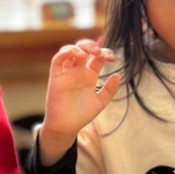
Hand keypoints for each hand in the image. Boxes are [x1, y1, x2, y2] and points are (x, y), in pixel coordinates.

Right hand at [38, 39, 121, 165]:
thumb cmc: (82, 115)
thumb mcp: (100, 102)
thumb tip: (118, 75)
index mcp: (89, 75)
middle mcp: (78, 71)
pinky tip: (73, 53)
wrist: (67, 127)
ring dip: (79, 47)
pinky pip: (57, 61)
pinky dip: (63, 53)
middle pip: (84, 49)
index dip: (106, 53)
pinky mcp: (56, 77)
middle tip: (99, 53)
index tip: (113, 59)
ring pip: (69, 51)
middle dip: (92, 46)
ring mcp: (67, 73)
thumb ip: (110, 90)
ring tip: (88, 53)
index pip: (98, 57)